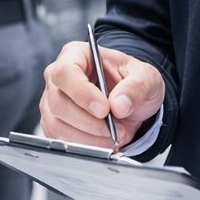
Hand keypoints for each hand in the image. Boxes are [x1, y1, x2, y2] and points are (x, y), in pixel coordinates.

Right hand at [39, 41, 164, 149]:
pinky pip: (60, 139)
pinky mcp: (53, 123)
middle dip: (90, 122)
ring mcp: (52, 101)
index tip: (104, 109)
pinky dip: (84, 145)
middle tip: (116, 128)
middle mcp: (58, 77)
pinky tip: (103, 141)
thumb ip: (138, 86)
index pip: (66, 73)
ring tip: (114, 135)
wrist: (129, 102)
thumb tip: (119, 104)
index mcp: (76, 55)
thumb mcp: (147, 77)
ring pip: (57, 124)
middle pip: (58, 102)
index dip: (82, 93)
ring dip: (89, 137)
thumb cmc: (132, 82)